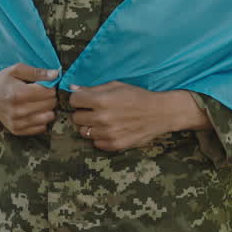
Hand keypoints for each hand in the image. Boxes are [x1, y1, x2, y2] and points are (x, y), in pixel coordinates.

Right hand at [0, 63, 57, 135]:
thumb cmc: (3, 81)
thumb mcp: (17, 70)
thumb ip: (37, 72)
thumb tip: (56, 74)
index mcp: (19, 94)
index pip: (49, 92)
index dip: (51, 86)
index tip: (46, 84)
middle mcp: (18, 111)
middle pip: (50, 104)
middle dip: (50, 97)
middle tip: (42, 92)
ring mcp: (18, 122)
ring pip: (48, 117)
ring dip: (48, 109)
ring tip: (39, 102)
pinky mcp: (17, 130)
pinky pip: (41, 128)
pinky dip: (41, 119)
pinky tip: (35, 111)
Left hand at [68, 82, 209, 151]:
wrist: (159, 113)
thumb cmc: (138, 96)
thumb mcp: (116, 86)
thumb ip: (93, 88)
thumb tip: (72, 88)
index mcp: (101, 101)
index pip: (73, 100)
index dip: (79, 99)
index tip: (85, 99)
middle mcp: (102, 118)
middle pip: (76, 117)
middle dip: (83, 113)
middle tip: (94, 110)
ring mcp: (107, 134)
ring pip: (84, 132)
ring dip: (90, 126)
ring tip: (103, 120)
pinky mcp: (114, 145)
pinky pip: (95, 143)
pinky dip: (100, 137)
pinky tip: (110, 129)